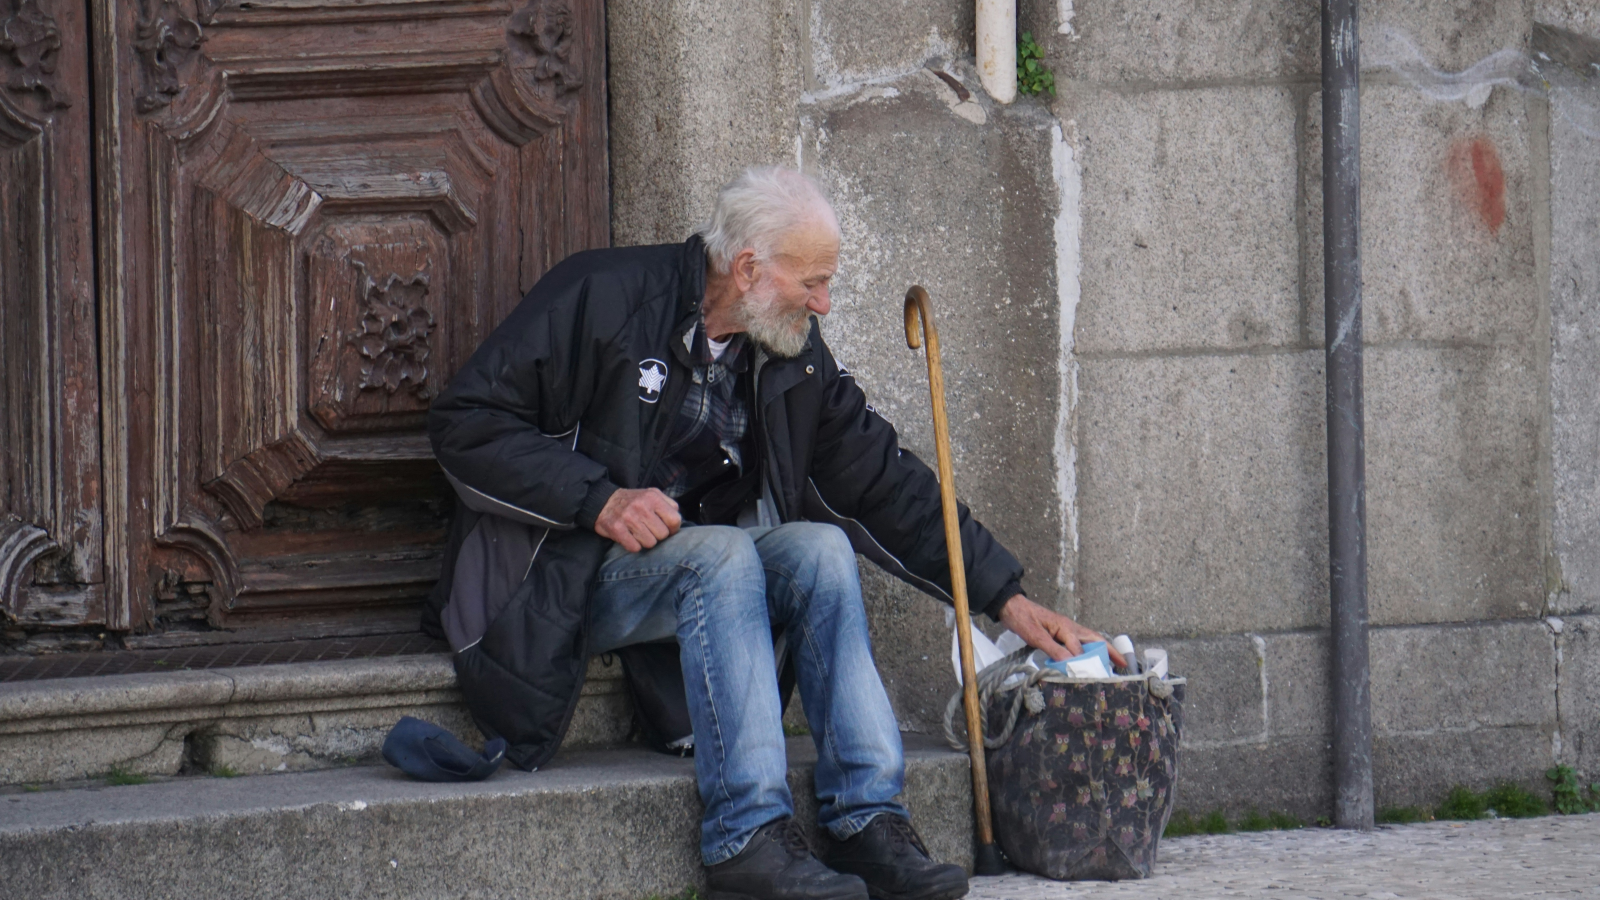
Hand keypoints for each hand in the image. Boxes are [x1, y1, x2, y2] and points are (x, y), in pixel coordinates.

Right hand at [594, 488, 681, 552]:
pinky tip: (630, 538)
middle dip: (657, 535)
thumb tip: (678, 520)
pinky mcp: (617, 529)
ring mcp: (628, 518)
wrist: (603, 501)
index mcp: (653, 497)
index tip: (666, 529)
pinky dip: (633, 545)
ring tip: (638, 533)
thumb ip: (668, 504)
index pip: (675, 520)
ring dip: (645, 541)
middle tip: (648, 530)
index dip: (673, 529)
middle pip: (663, 534)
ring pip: (650, 543)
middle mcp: (641, 507)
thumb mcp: (651, 494)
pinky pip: (635, 547)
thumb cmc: (632, 501)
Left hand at [996, 595, 1125, 667]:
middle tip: (1123, 664)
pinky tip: (1090, 658)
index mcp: (1065, 627)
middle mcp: (1070, 627)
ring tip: (1113, 663)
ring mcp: (1066, 629)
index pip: (1079, 648)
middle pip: (1095, 639)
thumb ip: (1053, 649)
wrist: (1010, 607)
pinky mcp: (1061, 633)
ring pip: (1089, 640)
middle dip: (1109, 651)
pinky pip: (1079, 642)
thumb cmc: (1022, 619)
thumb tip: (1071, 662)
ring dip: (1102, 650)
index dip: (1085, 663)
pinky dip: (1088, 650)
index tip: (1092, 677)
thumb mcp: (1035, 635)